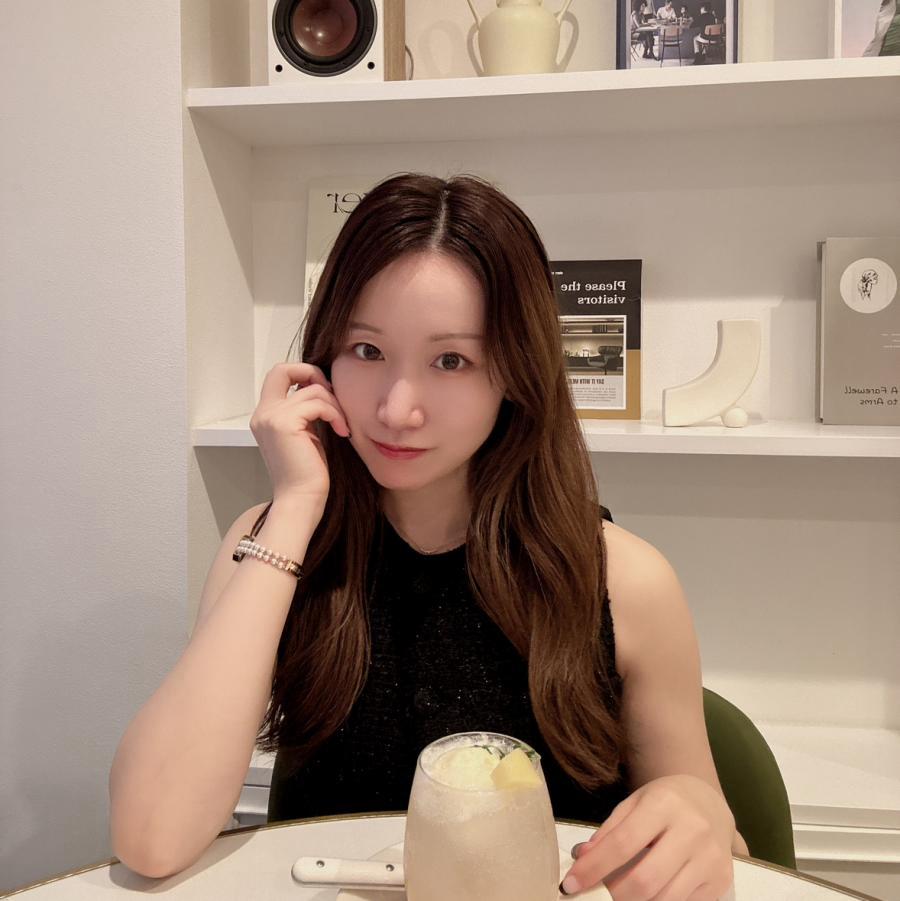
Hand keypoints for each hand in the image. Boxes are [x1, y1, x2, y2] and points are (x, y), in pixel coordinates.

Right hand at [249, 362, 350, 517]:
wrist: (301, 500)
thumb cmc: (308, 474)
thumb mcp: (306, 435)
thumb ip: (305, 411)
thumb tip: (323, 388)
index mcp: (265, 416)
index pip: (279, 375)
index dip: (303, 374)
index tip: (325, 393)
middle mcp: (263, 414)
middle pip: (282, 369)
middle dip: (312, 373)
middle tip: (331, 395)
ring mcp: (271, 418)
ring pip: (311, 389)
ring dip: (333, 405)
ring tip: (341, 425)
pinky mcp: (284, 424)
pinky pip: (318, 403)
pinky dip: (334, 414)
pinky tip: (341, 431)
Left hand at [562, 775, 734, 900]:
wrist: (709, 803)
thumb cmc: (664, 802)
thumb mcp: (633, 804)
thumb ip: (609, 832)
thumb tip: (582, 859)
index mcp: (664, 804)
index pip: (623, 843)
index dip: (594, 868)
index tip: (571, 884)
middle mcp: (692, 831)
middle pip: (645, 880)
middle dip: (613, 896)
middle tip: (594, 896)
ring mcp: (710, 859)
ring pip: (665, 900)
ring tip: (618, 896)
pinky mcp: (720, 882)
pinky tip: (645, 897)